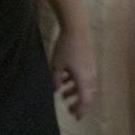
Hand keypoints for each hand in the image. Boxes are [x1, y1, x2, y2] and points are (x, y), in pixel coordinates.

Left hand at [49, 0, 97, 119]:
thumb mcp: (56, 64)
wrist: (77, 30)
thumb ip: (56, 79)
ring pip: (85, 86)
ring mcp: (91, 69)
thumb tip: (56, 90)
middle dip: (77, 102)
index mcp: (84, 79)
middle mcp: (91, 77)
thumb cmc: (65, 48)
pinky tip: (65, 80)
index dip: (80, 109)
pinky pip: (84, 78)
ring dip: (75, 91)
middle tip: (69, 108)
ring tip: (63, 95)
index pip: (84, 100)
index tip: (75, 116)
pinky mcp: (90, 63)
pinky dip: (76, 82)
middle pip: (86, 94)